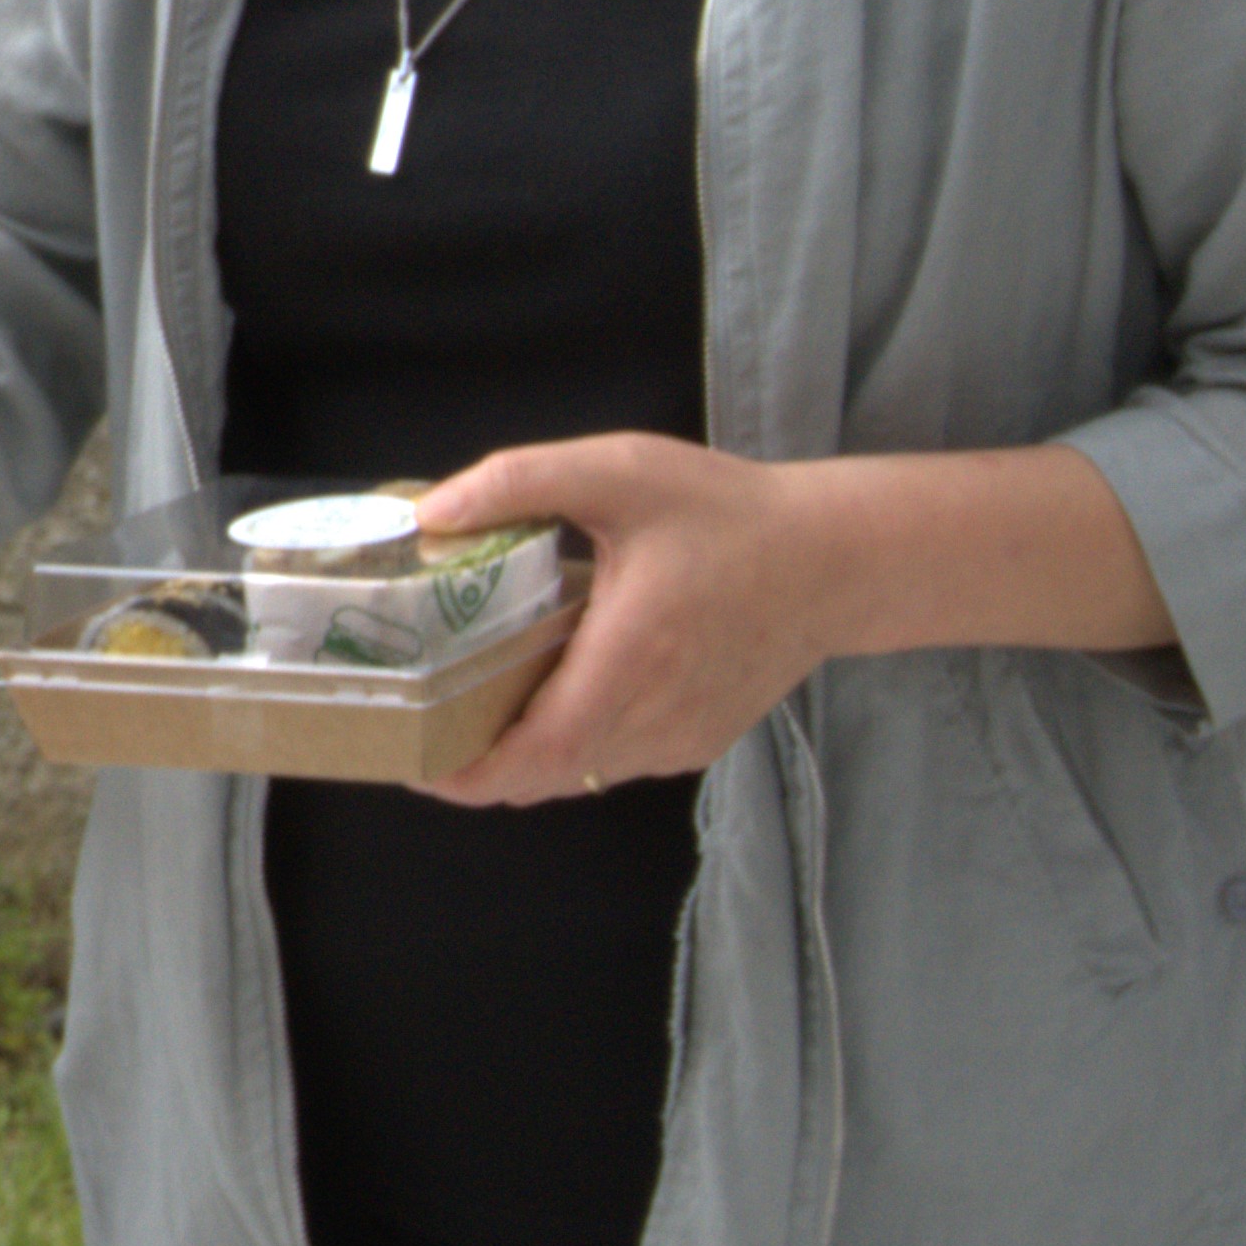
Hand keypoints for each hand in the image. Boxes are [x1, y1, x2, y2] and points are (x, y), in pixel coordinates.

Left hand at [415, 431, 850, 806]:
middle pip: (547, 775)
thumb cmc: (725, 513)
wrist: (835, 559)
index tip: (410, 759)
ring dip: (518, 757)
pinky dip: (567, 746)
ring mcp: (682, 737)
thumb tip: (429, 512)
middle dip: (473, 766)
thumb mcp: (616, 470)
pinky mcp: (698, 740)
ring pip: (578, 775)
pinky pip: (613, 760)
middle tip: (413, 726)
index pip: (541, 752)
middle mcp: (659, 713)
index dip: (469, 771)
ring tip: (461, 708)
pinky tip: (539, 695)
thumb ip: (517, 483)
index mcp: (633, 654)